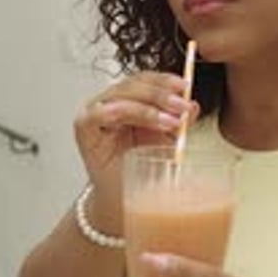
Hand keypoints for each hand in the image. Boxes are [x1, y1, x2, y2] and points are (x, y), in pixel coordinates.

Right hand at [74, 71, 198, 214]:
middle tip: (182, 105)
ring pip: (123, 95)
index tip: (185, 87)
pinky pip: (105, 112)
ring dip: (151, 105)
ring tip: (173, 121)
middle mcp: (108, 100)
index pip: (145, 79)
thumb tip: (192, 105)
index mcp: (126, 98)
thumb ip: (179, 119)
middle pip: (134, 84)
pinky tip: (155, 123)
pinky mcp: (84, 126)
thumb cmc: (140, 167)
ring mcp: (94, 111)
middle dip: (161, 93)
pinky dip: (133, 113)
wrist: (122, 197)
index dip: (165, 80)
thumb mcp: (166, 138)